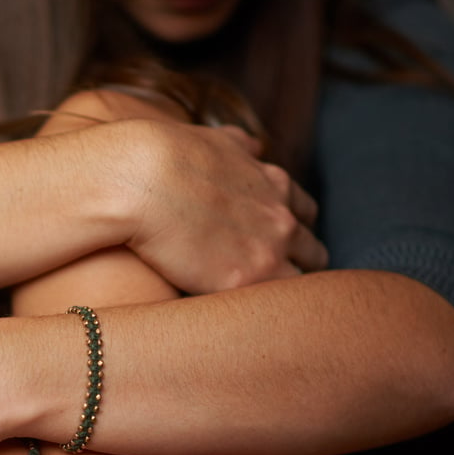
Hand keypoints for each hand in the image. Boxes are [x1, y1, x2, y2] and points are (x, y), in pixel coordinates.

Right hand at [118, 119, 326, 293]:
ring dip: (282, 291)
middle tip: (269, 277)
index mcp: (275, 185)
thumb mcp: (215, 139)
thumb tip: (251, 145)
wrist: (141, 178)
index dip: (291, 228)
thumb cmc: (166, 154)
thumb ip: (239, 146)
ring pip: (300, 283)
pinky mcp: (244, 283)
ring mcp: (268, 253)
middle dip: (297, 263)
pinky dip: (259, 310)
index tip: (273, 241)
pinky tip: (240, 315)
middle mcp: (280, 219)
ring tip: (257, 303)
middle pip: (312, 251)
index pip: (304, 214)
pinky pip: (270, 307)